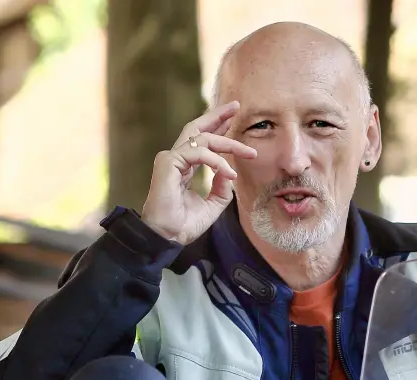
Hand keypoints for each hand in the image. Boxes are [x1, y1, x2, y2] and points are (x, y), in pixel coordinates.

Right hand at [139, 102, 258, 244]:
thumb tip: (229, 171)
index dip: (219, 128)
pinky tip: (229, 172)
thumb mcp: (213, 205)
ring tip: (248, 152)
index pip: (202, 140)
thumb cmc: (184, 225)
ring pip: (202, 138)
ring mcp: (170, 159)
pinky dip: (217, 161)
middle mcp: (176, 159)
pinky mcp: (168, 162)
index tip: (234, 118)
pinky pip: (198, 153)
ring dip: (228, 143)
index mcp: (184, 167)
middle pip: (197, 128)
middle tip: (236, 106)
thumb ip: (221, 187)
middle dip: (218, 115)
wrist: (167, 237)